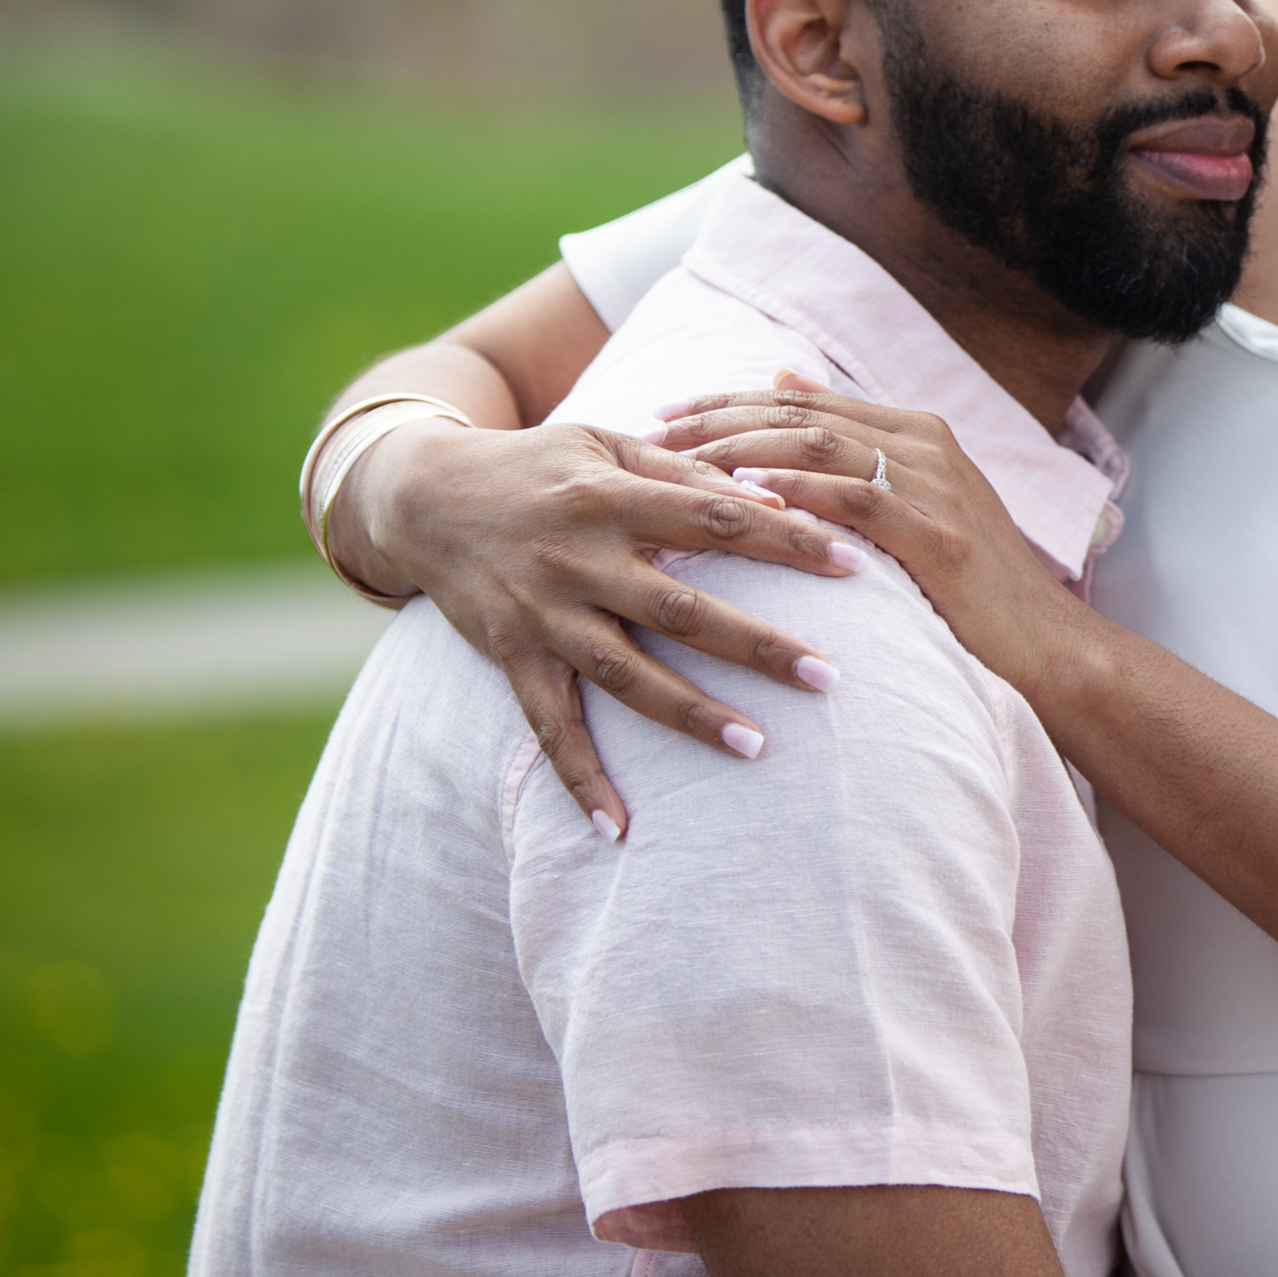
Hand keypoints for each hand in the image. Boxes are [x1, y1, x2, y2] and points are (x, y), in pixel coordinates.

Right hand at [345, 415, 862, 838]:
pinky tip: (617, 830)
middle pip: (680, 609)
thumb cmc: (538, 466)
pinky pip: (548, 729)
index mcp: (611, 496)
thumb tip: (774, 500)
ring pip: (625, 675)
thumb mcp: (605, 445)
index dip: (788, 539)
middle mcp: (576, 559)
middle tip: (830, 677)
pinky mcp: (509, 657)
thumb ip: (684, 472)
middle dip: (757, 646)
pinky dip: (579, 781)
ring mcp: (542, 614)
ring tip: (757, 748)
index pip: (718, 517)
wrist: (421, 496)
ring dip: (690, 716)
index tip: (856, 565)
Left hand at [651, 373, 1092, 700]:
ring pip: (822, 443)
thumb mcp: (918, 508)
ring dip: (743, 446)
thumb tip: (787, 386)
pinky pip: (855, 497)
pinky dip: (799, 488)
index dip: (731, 400)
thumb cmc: (972, 588)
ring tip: (678, 457)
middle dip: (720, 417)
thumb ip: (860, 456)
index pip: (807, 399)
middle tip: (652, 429)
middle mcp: (928, 447)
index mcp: (919, 433)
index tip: (667, 410)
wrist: (1047, 646)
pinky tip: (747, 492)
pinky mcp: (938, 533)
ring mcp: (937, 487)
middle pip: (804, 412)